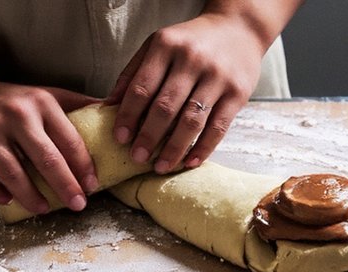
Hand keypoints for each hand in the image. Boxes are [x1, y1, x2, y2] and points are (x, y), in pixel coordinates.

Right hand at [0, 80, 100, 213]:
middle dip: (66, 186)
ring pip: (12, 173)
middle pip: (45, 159)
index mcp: (39, 103)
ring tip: (45, 208)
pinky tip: (10, 201)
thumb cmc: (11, 101)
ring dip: (31, 196)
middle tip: (78, 205)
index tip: (92, 186)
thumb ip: (77, 105)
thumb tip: (116, 112)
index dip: (83, 167)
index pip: (69, 140)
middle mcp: (14, 115)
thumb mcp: (44, 95)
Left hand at [107, 14, 266, 173]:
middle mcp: (192, 59)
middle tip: (137, 157)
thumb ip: (133, 73)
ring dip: (173, 148)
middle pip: (165, 107)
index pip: (142, 87)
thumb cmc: (191, 42)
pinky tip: (189, 162)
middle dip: (148, 137)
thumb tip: (108, 106)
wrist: (238, 29)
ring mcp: (217, 77)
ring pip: (191, 121)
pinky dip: (203, 149)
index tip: (120, 138)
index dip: (128, 116)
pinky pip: (218, 127)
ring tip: (160, 166)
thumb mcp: (158, 45)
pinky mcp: (237, 93)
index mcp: (166, 45)